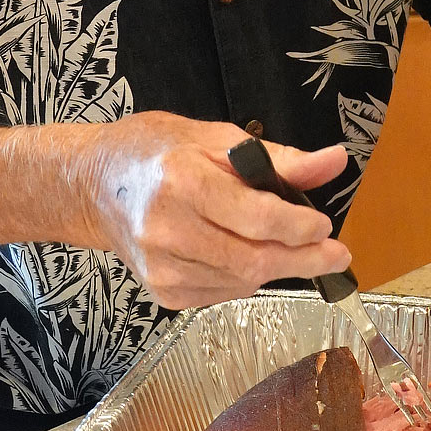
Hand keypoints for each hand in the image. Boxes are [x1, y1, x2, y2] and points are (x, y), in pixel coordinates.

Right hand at [77, 111, 350, 308]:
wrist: (94, 185)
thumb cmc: (155, 151)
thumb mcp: (216, 137)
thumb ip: (279, 158)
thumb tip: (334, 161)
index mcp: (182, 183)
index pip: (256, 217)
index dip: (298, 226)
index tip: (324, 224)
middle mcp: (166, 230)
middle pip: (252, 259)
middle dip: (302, 259)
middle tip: (335, 255)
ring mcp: (162, 267)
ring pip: (242, 281)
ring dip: (276, 267)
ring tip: (294, 248)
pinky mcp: (162, 292)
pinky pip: (223, 292)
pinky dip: (247, 276)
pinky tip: (250, 255)